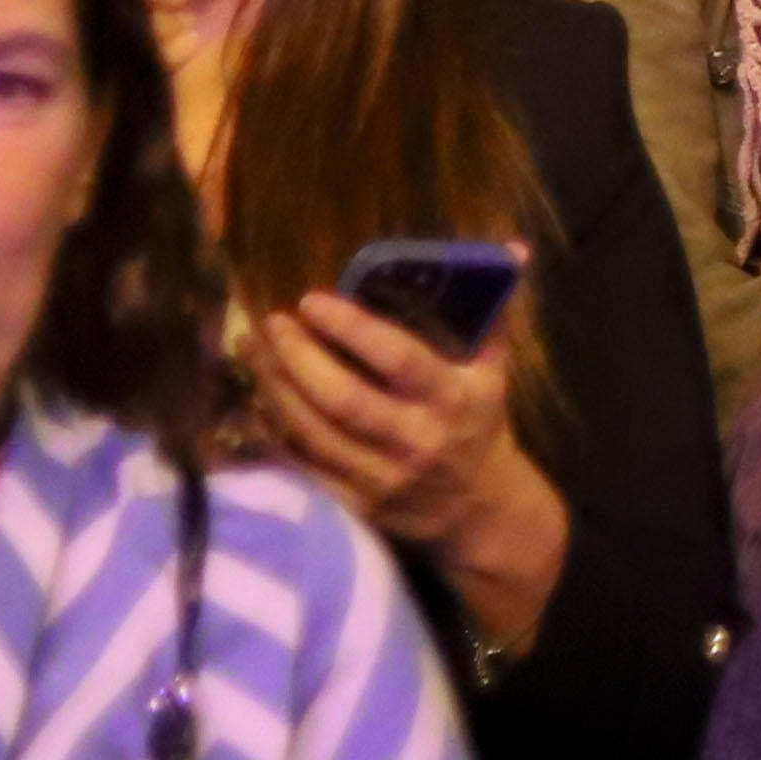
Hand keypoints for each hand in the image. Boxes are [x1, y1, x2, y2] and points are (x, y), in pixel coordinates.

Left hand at [240, 282, 538, 566]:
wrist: (478, 511)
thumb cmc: (479, 424)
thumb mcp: (494, 369)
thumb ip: (493, 310)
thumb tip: (512, 248)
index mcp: (452, 398)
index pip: (398, 359)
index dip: (351, 329)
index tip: (311, 300)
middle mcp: (415, 439)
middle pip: (342, 399)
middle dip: (296, 359)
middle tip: (267, 323)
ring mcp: (381, 477)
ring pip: (312, 433)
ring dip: (273, 389)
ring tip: (248, 350)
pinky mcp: (354, 505)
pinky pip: (301, 466)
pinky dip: (271, 433)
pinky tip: (252, 400)